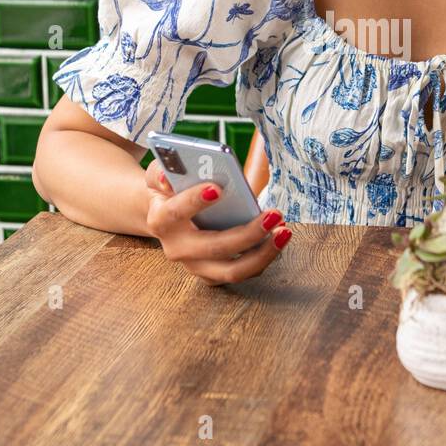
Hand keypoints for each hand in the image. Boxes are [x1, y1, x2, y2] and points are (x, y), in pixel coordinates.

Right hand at [144, 160, 291, 285]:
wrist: (167, 216)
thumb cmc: (170, 190)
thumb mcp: (160, 174)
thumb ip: (162, 171)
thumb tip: (169, 177)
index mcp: (161, 220)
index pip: (175, 212)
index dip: (194, 201)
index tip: (217, 188)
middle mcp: (176, 249)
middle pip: (214, 247)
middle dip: (247, 233)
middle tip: (274, 215)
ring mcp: (195, 265)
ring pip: (232, 270)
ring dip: (263, 253)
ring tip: (284, 231)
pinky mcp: (213, 274)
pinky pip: (242, 272)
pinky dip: (264, 257)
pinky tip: (279, 236)